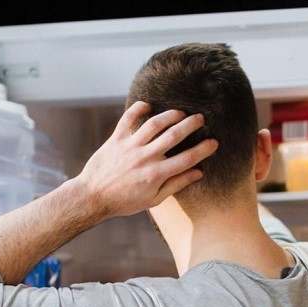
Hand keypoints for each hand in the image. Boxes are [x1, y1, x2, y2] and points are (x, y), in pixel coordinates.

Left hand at [74, 101, 218, 218]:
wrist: (93, 197)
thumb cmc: (125, 201)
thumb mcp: (154, 199)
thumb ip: (176, 184)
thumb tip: (198, 173)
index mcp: (157, 174)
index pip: (187, 159)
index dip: (203, 150)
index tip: (214, 142)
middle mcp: (145, 158)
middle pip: (173, 136)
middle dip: (190, 125)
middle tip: (201, 118)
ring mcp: (130, 147)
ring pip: (154, 124)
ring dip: (170, 115)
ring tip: (180, 113)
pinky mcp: (116, 139)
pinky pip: (127, 119)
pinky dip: (137, 109)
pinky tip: (147, 105)